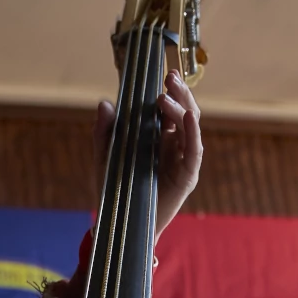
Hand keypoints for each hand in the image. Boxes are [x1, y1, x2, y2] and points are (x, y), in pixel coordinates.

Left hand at [93, 69, 203, 242]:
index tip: (163, 74)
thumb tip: (104, 103)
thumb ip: (104, 132)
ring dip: (182, 108)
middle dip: (179, 93)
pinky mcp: (187, 176)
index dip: (169, 90)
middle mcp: (173, 144)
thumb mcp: (105, 156)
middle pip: (183, 112)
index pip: (167, 108)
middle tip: (169, 78)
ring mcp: (182, 159)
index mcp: (157, 136)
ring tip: (165, 97)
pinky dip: (193, 133)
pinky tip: (188, 117)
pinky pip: (194, 152)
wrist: (120, 223)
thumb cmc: (115, 189)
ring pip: (190, 127)